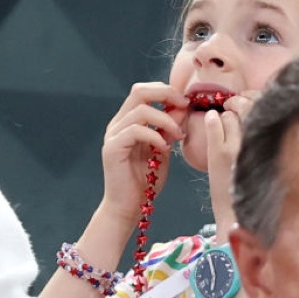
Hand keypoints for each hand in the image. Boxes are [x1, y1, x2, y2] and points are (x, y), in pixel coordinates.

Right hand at [100, 82, 186, 223]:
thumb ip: (169, 128)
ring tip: (178, 135)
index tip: (186, 103)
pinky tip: (164, 148)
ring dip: (166, 120)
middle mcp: (118, 124)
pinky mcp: (112, 148)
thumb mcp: (163, 148)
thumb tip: (182, 107)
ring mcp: (113, 135)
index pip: (144, 91)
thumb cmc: (145, 180)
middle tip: (184, 106)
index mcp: (128, 121)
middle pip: (139, 91)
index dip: (167, 91)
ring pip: (140, 110)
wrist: (127, 206)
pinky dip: (155, 135)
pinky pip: (135, 130)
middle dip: (166, 94)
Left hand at [204, 90, 256, 235]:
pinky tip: (211, 118)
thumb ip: (266, 140)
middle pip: (250, 106)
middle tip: (234, 102)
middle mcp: (258, 142)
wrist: (239, 214)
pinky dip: (212, 119)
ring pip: (231, 115)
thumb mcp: (268, 161)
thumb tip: (259, 116)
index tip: (250, 100)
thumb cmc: (255, 190)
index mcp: (274, 144)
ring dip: (227, 111)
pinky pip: (215, 125)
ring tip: (225, 111)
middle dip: (241, 100)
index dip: (257, 99)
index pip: (267, 108)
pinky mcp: (219, 154)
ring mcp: (237, 147)